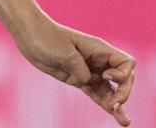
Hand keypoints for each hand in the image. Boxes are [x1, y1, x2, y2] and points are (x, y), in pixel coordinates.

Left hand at [15, 18, 134, 125]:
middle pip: (123, 79)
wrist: (29, 36)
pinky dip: (105, 104)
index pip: (126, 63)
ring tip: (125, 123)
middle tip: (114, 104)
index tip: (105, 76)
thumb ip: (80, 70)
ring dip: (118, 105)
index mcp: (99, 49)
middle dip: (122, 93)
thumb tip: (87, 81)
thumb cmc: (48, 38)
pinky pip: (96, 94)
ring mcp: (89, 71)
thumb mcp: (66, 53)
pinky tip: (115, 116)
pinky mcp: (78, 79)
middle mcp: (98, 61)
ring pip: (111, 90)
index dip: (122, 74)